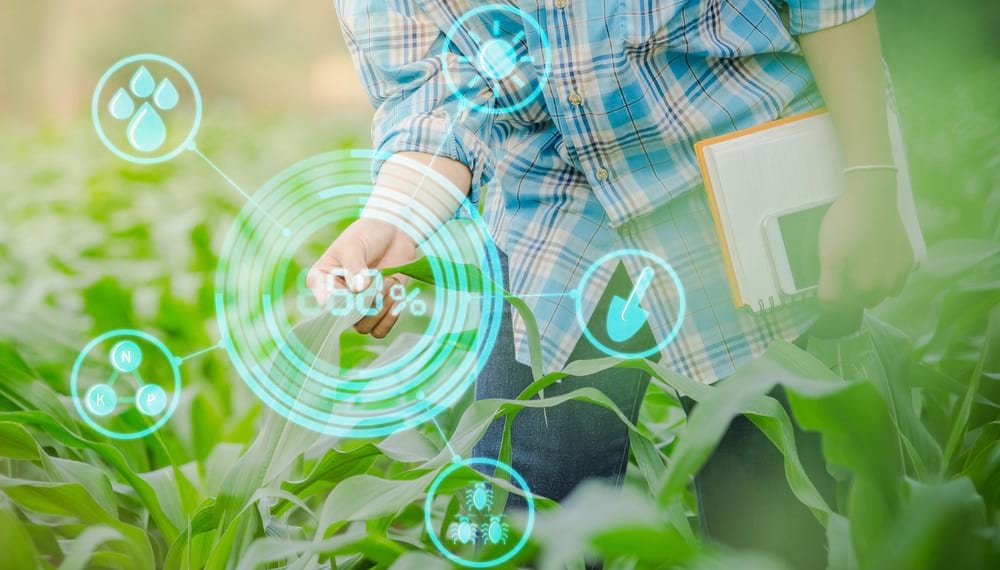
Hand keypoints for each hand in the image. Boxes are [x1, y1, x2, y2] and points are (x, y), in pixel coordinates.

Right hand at [307, 217, 416, 337]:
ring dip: (380, 308)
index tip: (353, 289)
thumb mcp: (354, 245)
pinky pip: (379, 330)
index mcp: (322, 280)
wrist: (393, 233)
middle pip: (345, 318)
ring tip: (389, 282)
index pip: (324, 300)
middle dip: (365, 302)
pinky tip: (396, 297)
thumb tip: (358, 289)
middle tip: (378, 280)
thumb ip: (354, 266)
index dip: (338, 301)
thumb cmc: (366, 235)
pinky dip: (390, 318)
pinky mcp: (377, 311)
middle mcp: (337, 298)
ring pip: (363, 326)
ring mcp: (358, 307)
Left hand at [817, 171, 912, 308]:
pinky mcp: (908, 260)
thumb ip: (830, 286)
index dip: (825, 298)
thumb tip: (828, 304)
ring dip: (866, 290)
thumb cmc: (846, 227)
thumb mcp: (830, 257)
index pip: (836, 306)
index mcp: (865, 289)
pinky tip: (876, 265)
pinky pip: (895, 280)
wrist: (872, 199)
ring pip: (879, 294)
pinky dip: (884, 279)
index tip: (821, 285)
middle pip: (858, 302)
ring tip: (856, 272)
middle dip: (846, 296)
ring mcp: (900, 274)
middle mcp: (886, 288)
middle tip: (837, 277)